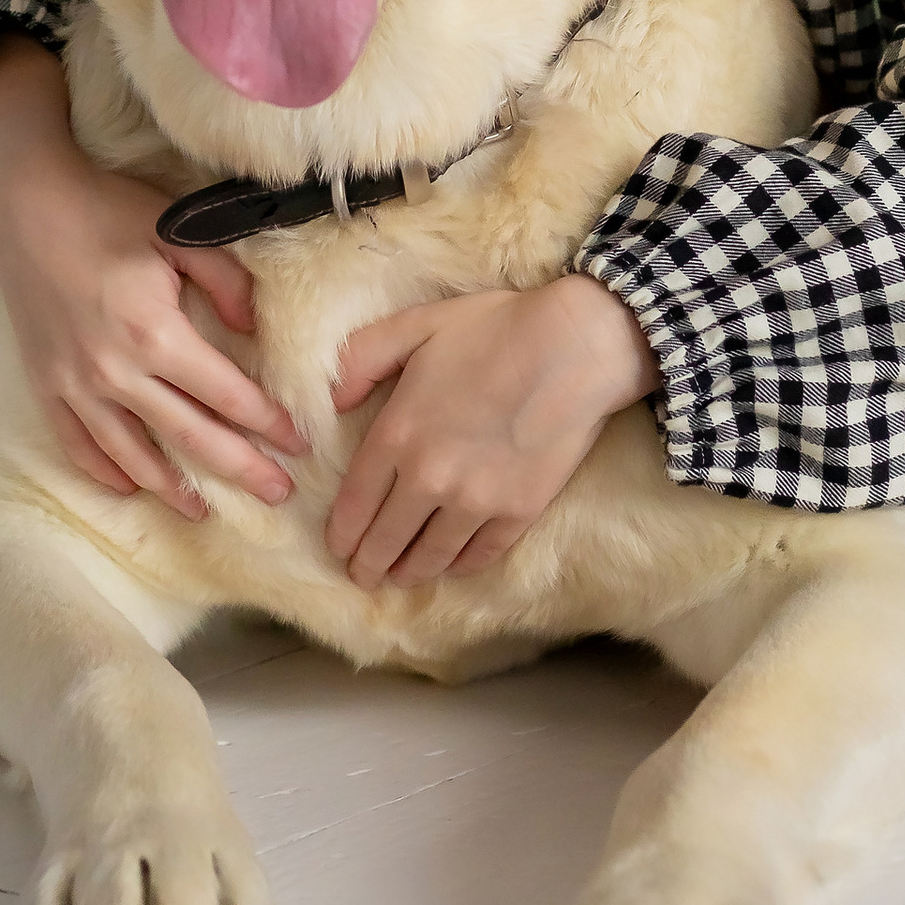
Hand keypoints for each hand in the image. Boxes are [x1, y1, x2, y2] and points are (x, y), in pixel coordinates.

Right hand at [0, 36, 301, 511]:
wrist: (24, 205)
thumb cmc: (107, 210)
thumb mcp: (177, 231)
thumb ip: (225, 279)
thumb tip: (251, 327)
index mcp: (154, 332)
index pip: (224, 393)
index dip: (266, 422)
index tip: (298, 443)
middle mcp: (114, 371)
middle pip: (188, 436)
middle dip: (239, 469)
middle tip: (278, 495)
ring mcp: (74, 384)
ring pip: (130, 454)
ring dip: (171, 487)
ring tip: (203, 512)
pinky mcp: (44, 384)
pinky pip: (76, 443)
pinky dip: (104, 471)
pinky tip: (128, 486)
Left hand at [325, 276, 659, 587]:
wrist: (575, 345)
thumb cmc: (495, 328)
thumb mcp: (415, 325)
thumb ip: (360, 358)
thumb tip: (330, 403)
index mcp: (397, 434)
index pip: (355, 503)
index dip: (342, 533)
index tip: (338, 548)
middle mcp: (429, 478)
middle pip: (386, 539)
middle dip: (368, 564)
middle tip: (361, 576)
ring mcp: (476, 500)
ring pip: (431, 555)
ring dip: (409, 573)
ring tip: (399, 579)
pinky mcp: (519, 511)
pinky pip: (480, 554)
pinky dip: (459, 566)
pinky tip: (451, 566)